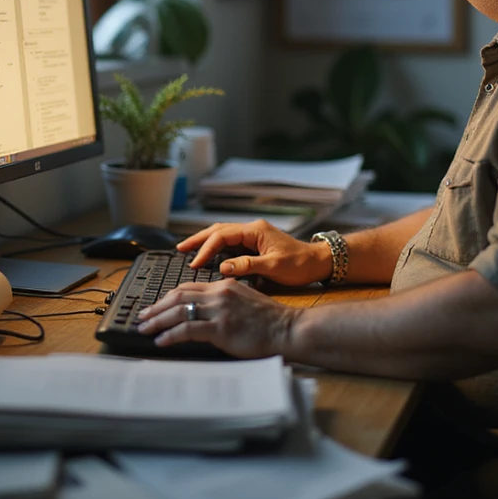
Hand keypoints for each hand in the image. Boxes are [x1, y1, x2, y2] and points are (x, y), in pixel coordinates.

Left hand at [136, 278, 297, 358]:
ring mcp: (219, 310)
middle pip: (178, 296)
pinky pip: (188, 330)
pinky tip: (161, 341)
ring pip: (179, 311)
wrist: (288, 328)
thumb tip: (204, 313)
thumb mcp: (244, 300)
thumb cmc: (270, 320)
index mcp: (224, 285)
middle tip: (142, 317)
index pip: (187, 288)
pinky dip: (171, 335)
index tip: (155, 306)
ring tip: (145, 329)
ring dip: (158, 321)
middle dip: (156, 308)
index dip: (167, 297)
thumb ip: (223, 302)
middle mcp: (219, 293)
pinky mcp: (221, 328)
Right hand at [178, 219, 332, 286]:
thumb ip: (247, 266)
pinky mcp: (255, 245)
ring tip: (188, 251)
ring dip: (206, 242)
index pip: (223, 236)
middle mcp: (252, 230)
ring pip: (223, 236)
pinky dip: (217, 249)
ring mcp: (253, 237)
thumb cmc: (299, 265)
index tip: (195, 263)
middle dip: (198, 239)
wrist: (318, 263)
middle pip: (218, 230)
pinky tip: (208, 257)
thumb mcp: (274, 267)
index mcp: (255, 231)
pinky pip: (231, 244)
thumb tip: (223, 268)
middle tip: (179, 248)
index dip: (206, 248)